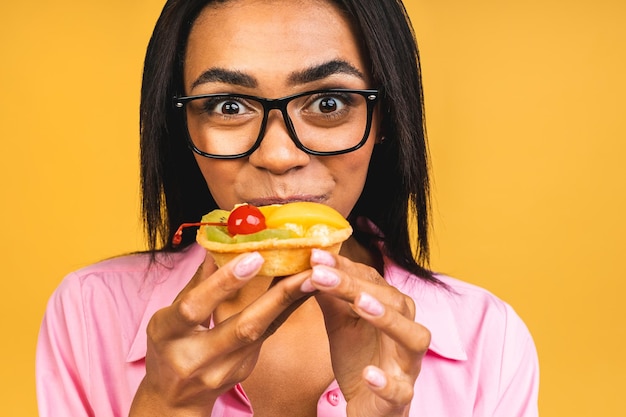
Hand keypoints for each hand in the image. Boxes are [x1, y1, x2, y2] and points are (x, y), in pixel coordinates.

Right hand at [129, 252, 311, 416]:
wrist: (174, 399)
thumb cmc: (168, 348)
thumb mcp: (168, 316)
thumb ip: (196, 283)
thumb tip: (217, 245)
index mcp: (168, 335)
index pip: (195, 307)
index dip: (224, 283)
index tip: (254, 258)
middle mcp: (196, 358)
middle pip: (242, 328)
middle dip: (277, 297)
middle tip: (304, 269)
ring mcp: (224, 370)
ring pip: (263, 332)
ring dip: (291, 301)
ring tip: (313, 274)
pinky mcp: (244, 370)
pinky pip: (268, 335)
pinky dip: (286, 310)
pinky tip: (303, 290)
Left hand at [304, 249, 430, 416]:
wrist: (370, 406)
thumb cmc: (361, 358)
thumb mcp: (341, 324)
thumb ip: (332, 297)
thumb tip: (314, 264)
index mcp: (394, 310)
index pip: (373, 281)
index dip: (345, 267)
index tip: (315, 255)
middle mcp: (407, 332)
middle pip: (393, 301)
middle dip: (357, 286)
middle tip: (322, 274)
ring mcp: (408, 365)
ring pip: (412, 338)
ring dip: (388, 320)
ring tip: (359, 304)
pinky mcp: (402, 396)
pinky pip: (400, 389)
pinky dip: (386, 382)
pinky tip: (369, 374)